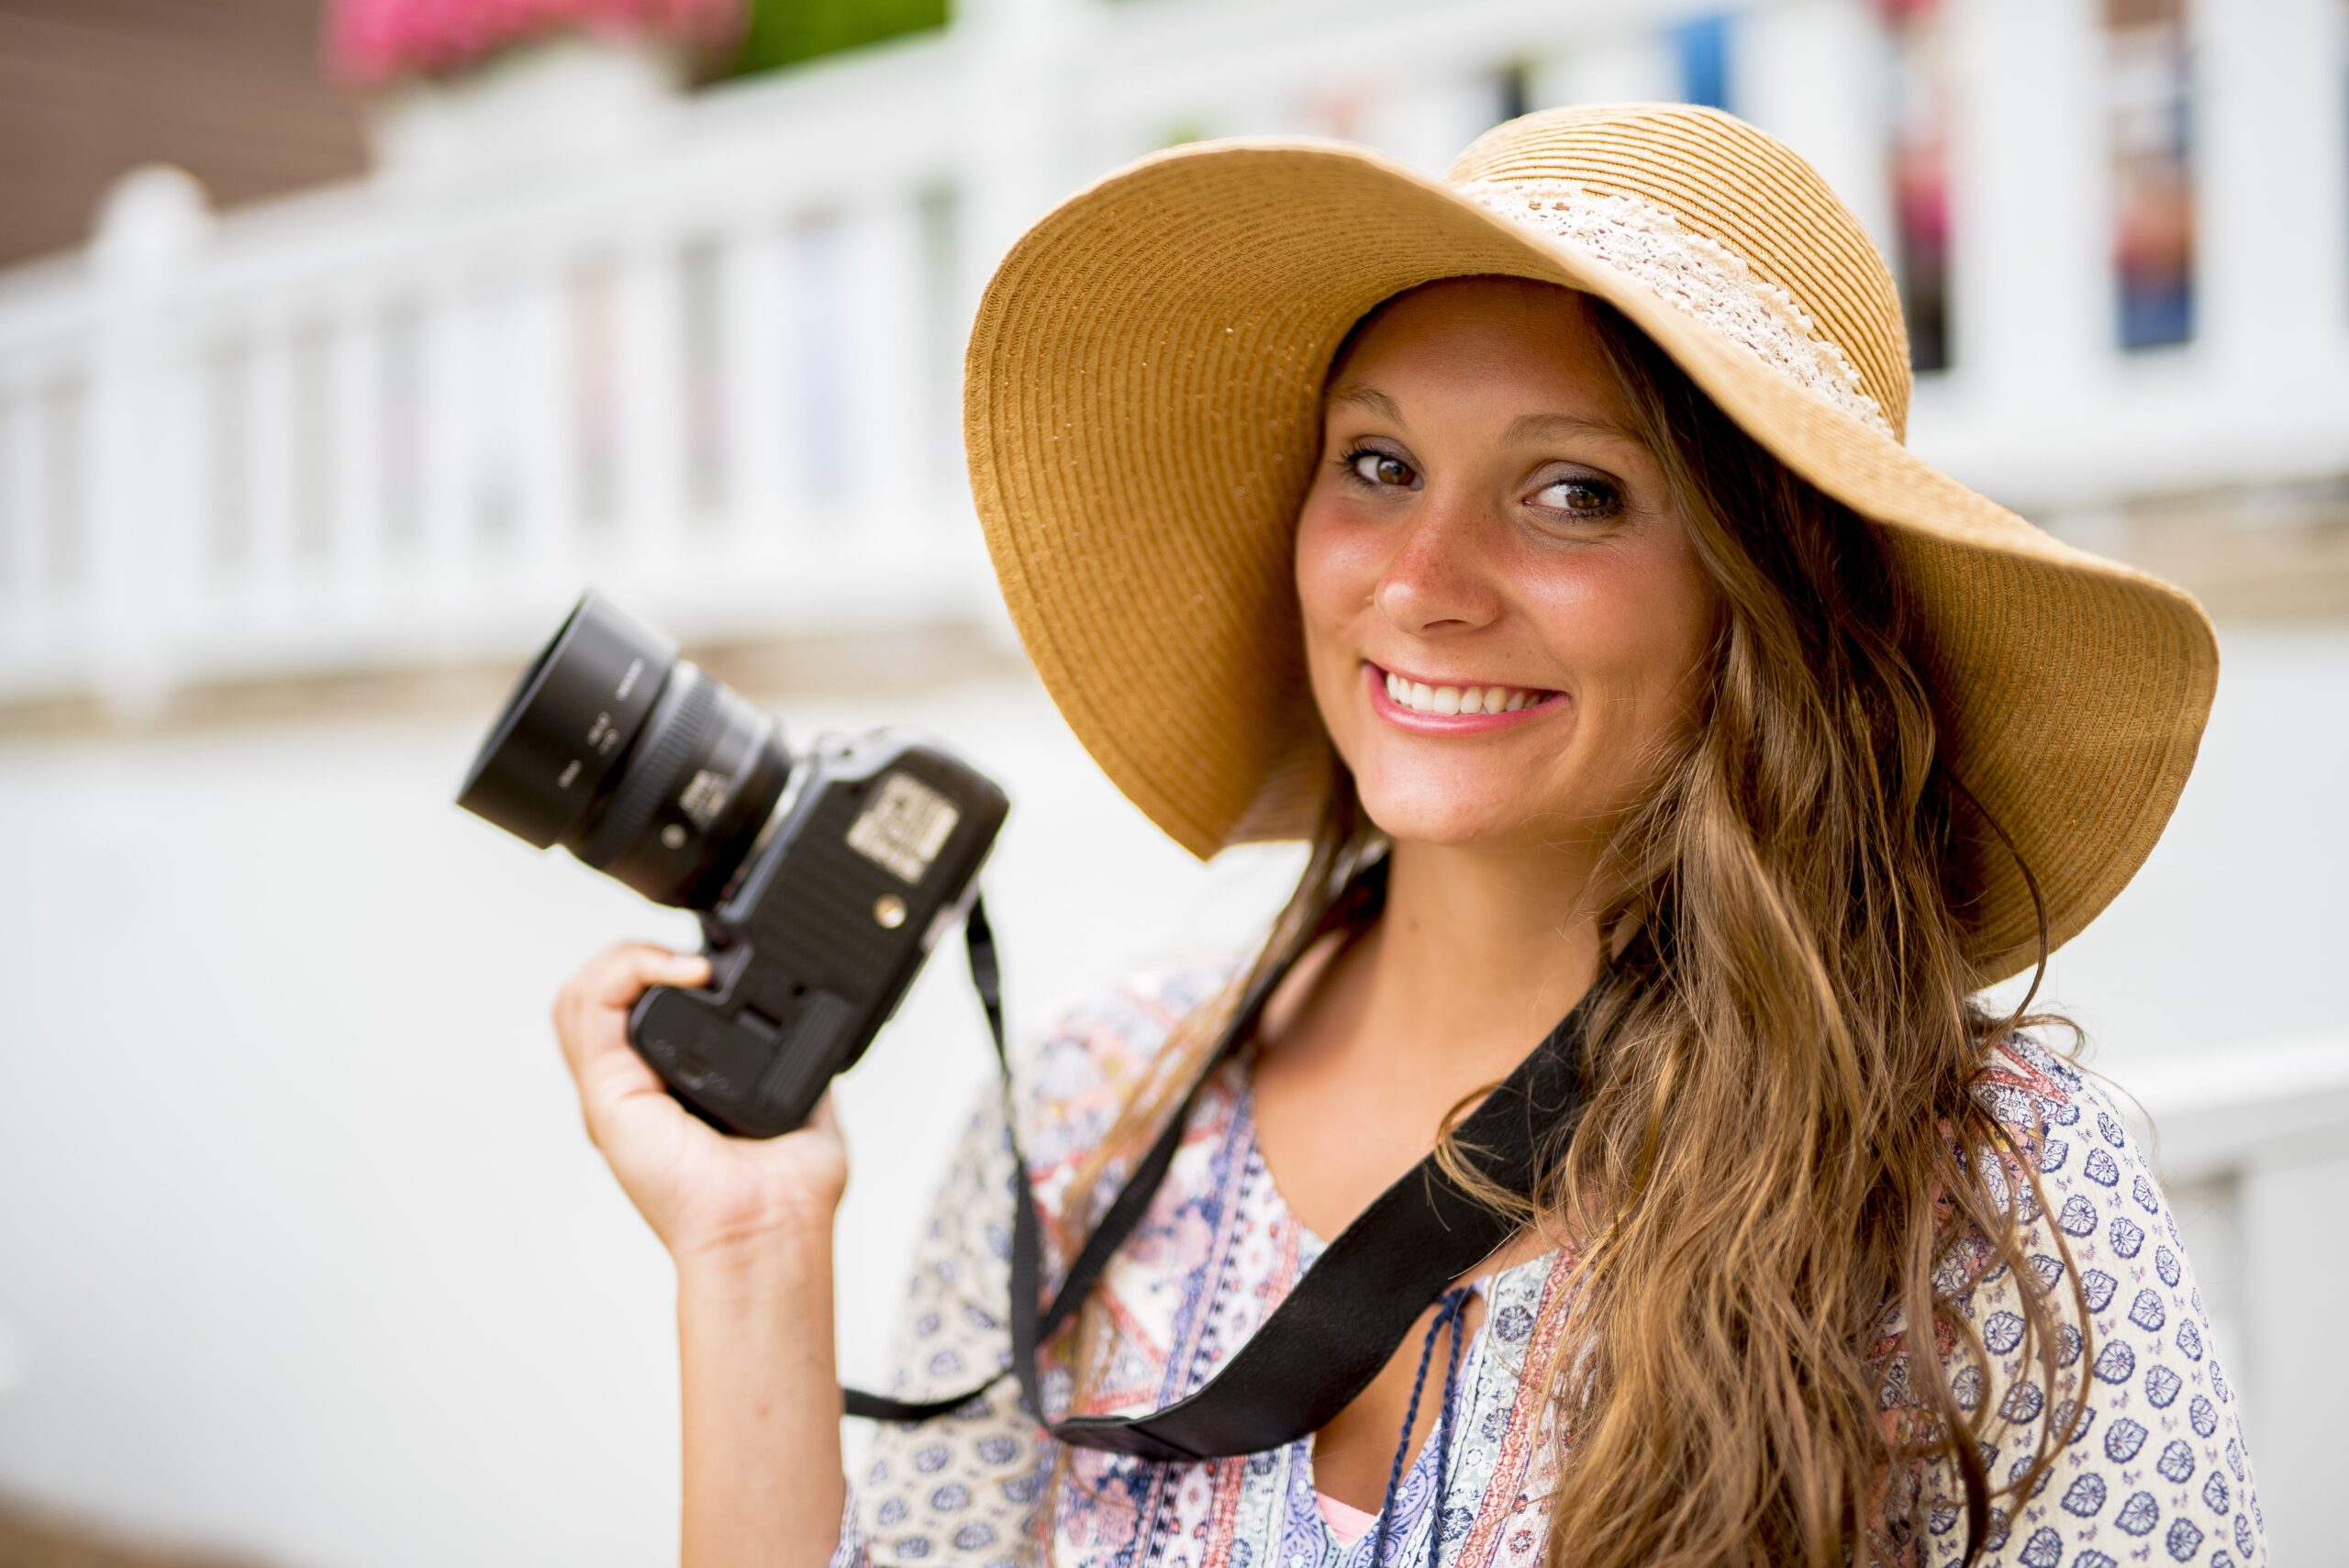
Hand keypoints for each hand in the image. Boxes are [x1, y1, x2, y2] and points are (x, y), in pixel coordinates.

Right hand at [550, 942, 848, 1262]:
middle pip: (595, 996)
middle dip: (635, 957)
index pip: (632, 1010)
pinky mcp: (608, 1093)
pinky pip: (589, 1007)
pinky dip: (627, 969)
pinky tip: (679, 970)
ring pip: (580, 995)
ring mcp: (614, 1091)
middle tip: (692, 961)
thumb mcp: (801, 1103)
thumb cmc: (786, 1193)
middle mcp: (632, 1089)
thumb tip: (816, 1030)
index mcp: (667, 1090)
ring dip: (626, 958)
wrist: (770, 1229)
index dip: (658, 971)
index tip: (717, 966)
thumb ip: (797, 1062)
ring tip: (680, 962)